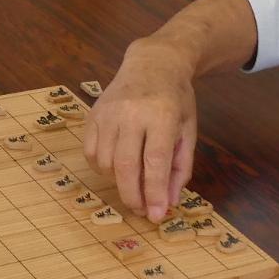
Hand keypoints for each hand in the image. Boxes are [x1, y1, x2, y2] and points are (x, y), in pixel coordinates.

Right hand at [85, 40, 199, 220]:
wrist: (152, 63)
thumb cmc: (176, 99)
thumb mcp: (188, 130)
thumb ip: (180, 168)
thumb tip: (168, 203)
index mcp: (161, 115)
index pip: (154, 162)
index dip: (154, 192)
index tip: (156, 215)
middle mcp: (131, 113)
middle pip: (125, 165)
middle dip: (132, 195)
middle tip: (142, 211)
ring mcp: (108, 113)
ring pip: (104, 162)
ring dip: (118, 182)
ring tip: (133, 185)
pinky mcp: (92, 114)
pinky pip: (89, 152)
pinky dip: (100, 168)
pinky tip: (115, 168)